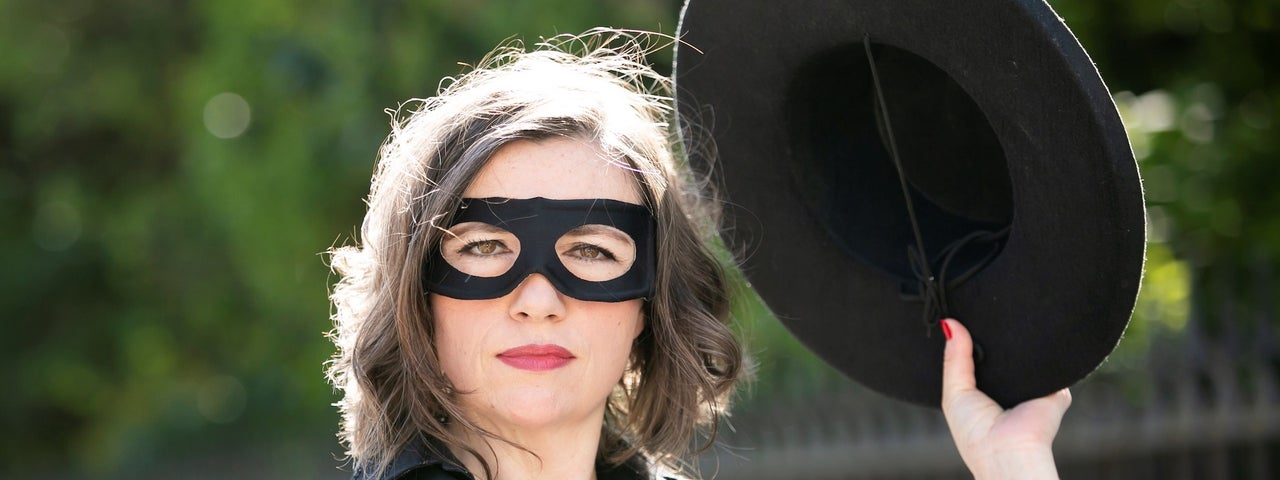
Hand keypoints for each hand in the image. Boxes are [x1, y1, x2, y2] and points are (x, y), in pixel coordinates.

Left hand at [939, 318, 1070, 479]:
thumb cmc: (975, 433)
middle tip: (984, 314)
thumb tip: (950, 324)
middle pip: (1007, 354)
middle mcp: (1012, 389)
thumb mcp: (955, 393)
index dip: (974, 339)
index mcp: (988, 392)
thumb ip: (954, 359)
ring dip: (1019, 342)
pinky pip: (1051, 362)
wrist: (1007, 451)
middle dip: (995, 338)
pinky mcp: (1056, 389)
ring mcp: (1035, 388)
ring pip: (1029, 356)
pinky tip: (1032, 337)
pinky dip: (1042, 351)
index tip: (964, 316)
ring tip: (1005, 322)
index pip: (982, 358)